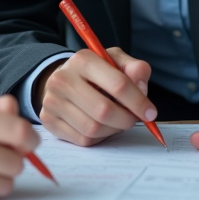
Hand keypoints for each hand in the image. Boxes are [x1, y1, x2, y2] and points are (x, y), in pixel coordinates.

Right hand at [34, 48, 154, 146]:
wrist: (63, 80)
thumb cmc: (95, 73)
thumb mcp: (115, 62)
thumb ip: (135, 68)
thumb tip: (141, 83)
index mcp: (83, 59)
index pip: (118, 84)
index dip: (138, 102)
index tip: (150, 113)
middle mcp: (63, 79)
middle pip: (104, 110)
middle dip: (126, 119)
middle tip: (133, 119)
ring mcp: (52, 101)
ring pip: (93, 129)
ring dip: (113, 130)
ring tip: (116, 121)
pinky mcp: (48, 120)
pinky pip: (82, 139)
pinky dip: (98, 138)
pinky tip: (101, 126)